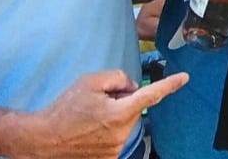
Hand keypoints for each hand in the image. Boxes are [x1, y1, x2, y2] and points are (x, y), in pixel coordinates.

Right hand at [20, 71, 187, 158]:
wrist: (43, 140)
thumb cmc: (64, 109)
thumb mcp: (90, 82)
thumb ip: (117, 78)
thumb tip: (131, 87)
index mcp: (120, 113)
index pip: (152, 95)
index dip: (170, 85)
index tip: (184, 78)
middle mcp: (122, 133)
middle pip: (133, 109)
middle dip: (122, 102)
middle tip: (97, 102)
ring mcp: (115, 149)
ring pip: (123, 124)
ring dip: (112, 118)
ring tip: (87, 119)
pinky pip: (114, 139)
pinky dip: (105, 132)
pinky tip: (88, 132)